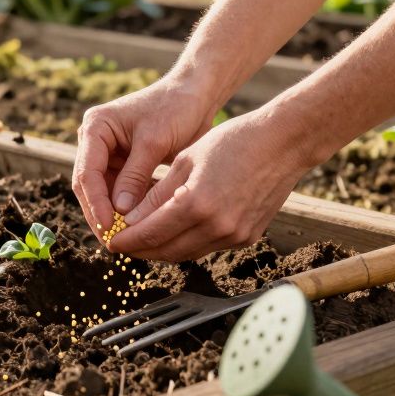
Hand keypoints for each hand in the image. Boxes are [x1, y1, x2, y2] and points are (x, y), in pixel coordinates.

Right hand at [72, 78, 217, 240]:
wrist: (195, 95)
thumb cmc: (175, 108)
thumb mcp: (154, 141)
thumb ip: (135, 176)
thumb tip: (119, 213)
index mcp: (95, 128)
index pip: (87, 173)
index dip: (95, 203)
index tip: (108, 227)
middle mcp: (96, 142)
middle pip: (89, 187)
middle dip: (101, 214)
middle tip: (115, 242)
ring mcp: (109, 155)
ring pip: (104, 194)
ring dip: (114, 215)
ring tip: (128, 240)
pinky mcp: (125, 165)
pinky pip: (121, 192)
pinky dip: (129, 209)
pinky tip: (142, 226)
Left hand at [107, 106, 312, 261]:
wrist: (284, 143)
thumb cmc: (235, 141)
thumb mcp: (187, 160)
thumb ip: (157, 194)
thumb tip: (130, 220)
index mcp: (196, 204)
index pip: (149, 234)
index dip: (126, 241)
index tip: (111, 241)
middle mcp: (216, 226)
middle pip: (166, 251)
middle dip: (140, 250)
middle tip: (122, 244)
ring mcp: (234, 236)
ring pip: (186, 254)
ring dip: (163, 250)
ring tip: (144, 239)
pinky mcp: (247, 238)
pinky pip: (207, 247)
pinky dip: (187, 243)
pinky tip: (175, 232)